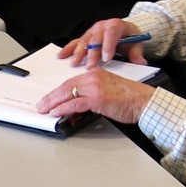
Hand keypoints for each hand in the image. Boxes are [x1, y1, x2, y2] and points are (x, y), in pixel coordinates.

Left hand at [35, 67, 155, 123]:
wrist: (144, 101)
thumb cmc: (129, 98)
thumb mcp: (107, 92)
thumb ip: (91, 96)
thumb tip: (76, 108)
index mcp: (95, 73)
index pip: (71, 81)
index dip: (58, 91)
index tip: (50, 98)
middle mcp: (93, 77)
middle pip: (65, 86)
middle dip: (51, 97)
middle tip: (41, 104)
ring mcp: (95, 87)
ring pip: (67, 93)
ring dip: (53, 103)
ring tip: (44, 110)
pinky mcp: (97, 98)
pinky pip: (75, 103)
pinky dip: (63, 108)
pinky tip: (55, 113)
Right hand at [59, 19, 146, 67]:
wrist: (125, 30)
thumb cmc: (130, 37)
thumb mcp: (137, 44)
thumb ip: (137, 53)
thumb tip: (140, 62)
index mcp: (116, 25)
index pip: (111, 34)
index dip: (108, 46)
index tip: (107, 58)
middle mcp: (102, 26)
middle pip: (95, 39)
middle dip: (92, 54)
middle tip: (90, 66)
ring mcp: (92, 31)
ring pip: (84, 41)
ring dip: (78, 53)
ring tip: (75, 63)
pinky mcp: (86, 36)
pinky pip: (76, 42)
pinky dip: (68, 49)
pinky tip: (62, 55)